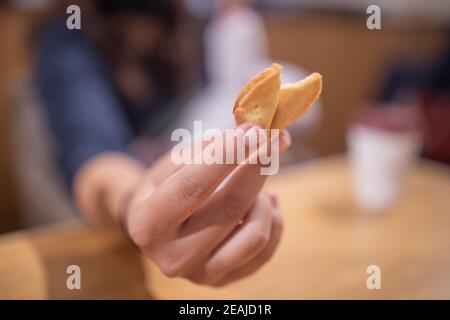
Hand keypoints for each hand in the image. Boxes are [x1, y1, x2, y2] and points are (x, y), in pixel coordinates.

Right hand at [124, 124, 290, 285]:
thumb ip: (208, 148)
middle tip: (276, 139)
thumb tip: (252, 133)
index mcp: (148, 225)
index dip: (227, 155)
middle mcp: (173, 257)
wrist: (158, 229)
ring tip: (256, 179)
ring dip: (263, 196)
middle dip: (259, 167)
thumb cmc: (164, 188)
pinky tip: (265, 200)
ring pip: (256, 233)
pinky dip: (273, 219)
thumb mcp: (172, 163)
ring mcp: (200, 274)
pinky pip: (266, 249)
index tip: (254, 130)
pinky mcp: (224, 281)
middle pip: (230, 208)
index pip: (194, 186)